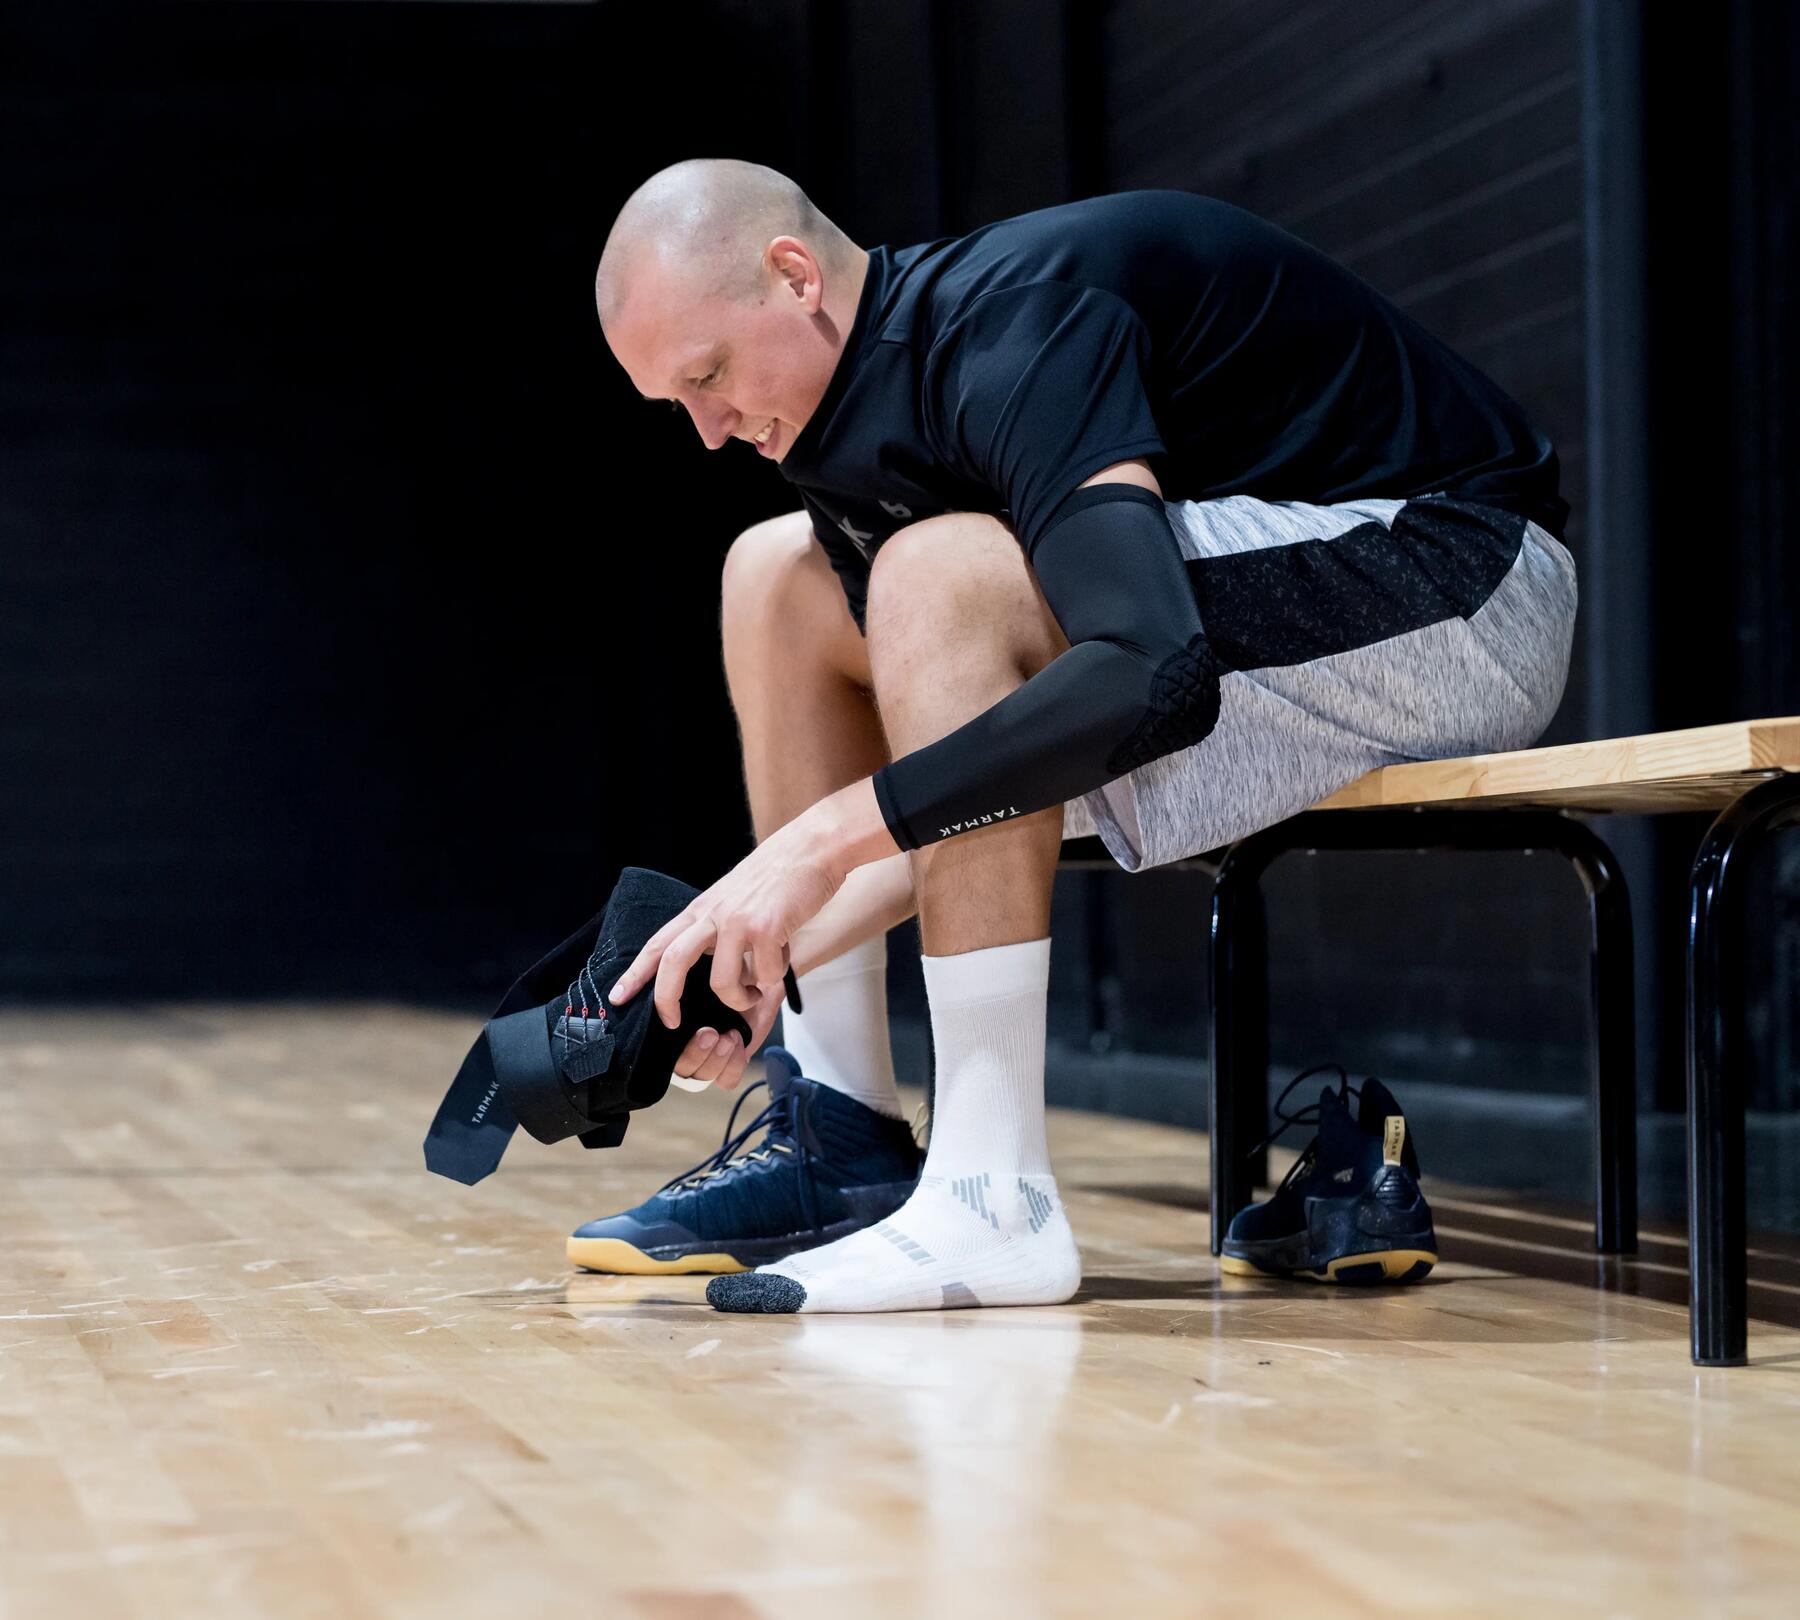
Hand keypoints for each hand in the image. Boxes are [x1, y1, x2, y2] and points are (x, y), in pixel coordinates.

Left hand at [608, 811, 844, 1090]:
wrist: (814, 847)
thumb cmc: (780, 875)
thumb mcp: (735, 896)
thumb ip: (719, 925)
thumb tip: (716, 963)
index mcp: (703, 909)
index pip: (658, 942)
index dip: (636, 973)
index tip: (617, 997)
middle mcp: (714, 914)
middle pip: (673, 962)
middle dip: (666, 999)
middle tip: (672, 1023)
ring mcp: (739, 921)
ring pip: (722, 981)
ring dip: (738, 999)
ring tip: (753, 996)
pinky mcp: (768, 929)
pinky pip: (764, 975)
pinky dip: (773, 980)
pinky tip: (782, 964)